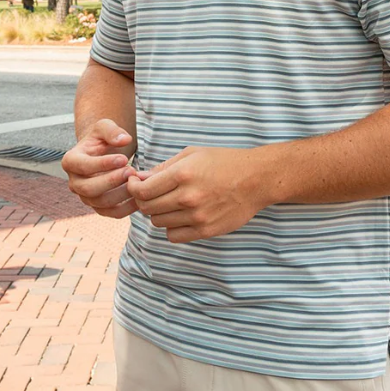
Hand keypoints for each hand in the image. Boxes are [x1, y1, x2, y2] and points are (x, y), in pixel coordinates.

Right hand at [62, 119, 139, 217]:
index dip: (103, 164)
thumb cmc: (102, 139)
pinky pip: (112, 213)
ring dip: (121, 194)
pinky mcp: (99, 207)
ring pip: (100, 203)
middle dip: (111, 181)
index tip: (124, 158)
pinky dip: (127, 208)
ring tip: (137, 182)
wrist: (103, 153)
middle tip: (131, 171)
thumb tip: (124, 139)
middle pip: (88, 189)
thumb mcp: (104, 127)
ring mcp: (85, 197)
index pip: (83, 166)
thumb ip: (112, 131)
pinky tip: (140, 197)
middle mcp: (74, 182)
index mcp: (71, 161)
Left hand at [125, 146, 267, 242]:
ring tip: (169, 203)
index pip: (142, 190)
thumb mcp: (193, 154)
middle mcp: (188, 197)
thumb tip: (140, 178)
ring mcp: (197, 216)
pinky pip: (174, 236)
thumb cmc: (224, 162)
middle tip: (149, 193)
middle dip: (142, 200)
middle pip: (147, 208)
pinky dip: (171, 228)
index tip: (135, 184)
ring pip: (158, 222)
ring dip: (158, 213)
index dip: (133, 187)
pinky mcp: (206, 230)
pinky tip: (179, 217)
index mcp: (183, 174)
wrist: (256, 179)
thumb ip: (164, 167)